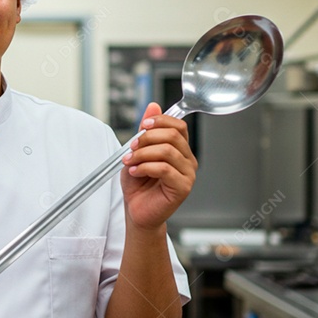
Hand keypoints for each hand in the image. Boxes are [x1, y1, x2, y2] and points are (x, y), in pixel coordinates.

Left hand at [120, 102, 197, 230]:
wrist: (137, 211)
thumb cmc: (139, 185)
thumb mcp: (138, 151)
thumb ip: (146, 130)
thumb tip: (152, 105)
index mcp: (180, 149)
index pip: (179, 125)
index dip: (160, 121)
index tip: (143, 125)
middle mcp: (187, 160)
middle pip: (173, 136)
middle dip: (147, 138)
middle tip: (132, 147)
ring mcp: (188, 174)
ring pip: (167, 151)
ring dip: (143, 154)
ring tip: (130, 161)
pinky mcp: (183, 187)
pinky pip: (164, 169)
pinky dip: (145, 167)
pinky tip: (135, 171)